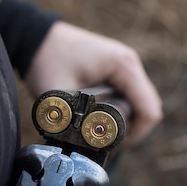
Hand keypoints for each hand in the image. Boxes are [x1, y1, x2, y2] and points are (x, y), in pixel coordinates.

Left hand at [26, 21, 162, 146]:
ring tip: (100, 131)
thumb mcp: (57, 96)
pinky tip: (101, 119)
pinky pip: (131, 97)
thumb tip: (87, 147)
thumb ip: (73, 122)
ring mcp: (126, 66)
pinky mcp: (119, 71)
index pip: (149, 112)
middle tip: (104, 141)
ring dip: (126, 122)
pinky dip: (121, 112)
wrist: (37, 38)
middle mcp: (131, 63)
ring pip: (141, 104)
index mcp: (123, 66)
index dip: (134, 136)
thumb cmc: (47, 61)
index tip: (111, 145)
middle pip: (149, 109)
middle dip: (131, 131)